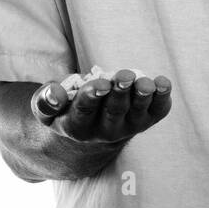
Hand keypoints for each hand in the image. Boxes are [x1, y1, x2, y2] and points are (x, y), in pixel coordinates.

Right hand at [29, 69, 171, 143]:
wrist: (88, 131)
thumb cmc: (64, 110)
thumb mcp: (46, 109)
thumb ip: (46, 101)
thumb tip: (55, 93)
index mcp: (77, 127)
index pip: (85, 111)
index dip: (93, 96)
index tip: (100, 84)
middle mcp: (104, 131)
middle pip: (114, 111)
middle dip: (120, 92)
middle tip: (124, 75)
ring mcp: (127, 127)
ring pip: (137, 112)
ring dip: (143, 96)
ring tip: (146, 83)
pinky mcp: (145, 121)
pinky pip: (157, 111)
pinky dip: (162, 98)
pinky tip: (163, 83)